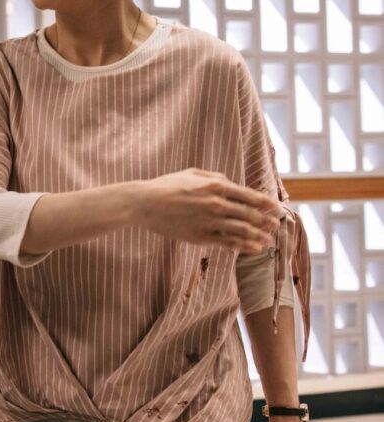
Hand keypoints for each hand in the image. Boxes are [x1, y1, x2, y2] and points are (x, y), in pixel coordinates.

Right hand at [133, 168, 280, 252]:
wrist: (144, 203)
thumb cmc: (166, 186)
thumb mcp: (192, 173)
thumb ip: (215, 176)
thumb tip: (231, 183)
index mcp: (216, 185)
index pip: (250, 196)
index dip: (267, 203)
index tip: (277, 208)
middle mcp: (216, 203)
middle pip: (250, 214)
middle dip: (266, 221)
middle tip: (276, 225)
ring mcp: (209, 221)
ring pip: (243, 231)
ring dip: (259, 236)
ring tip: (268, 241)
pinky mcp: (200, 236)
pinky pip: (227, 242)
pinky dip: (243, 246)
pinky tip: (252, 248)